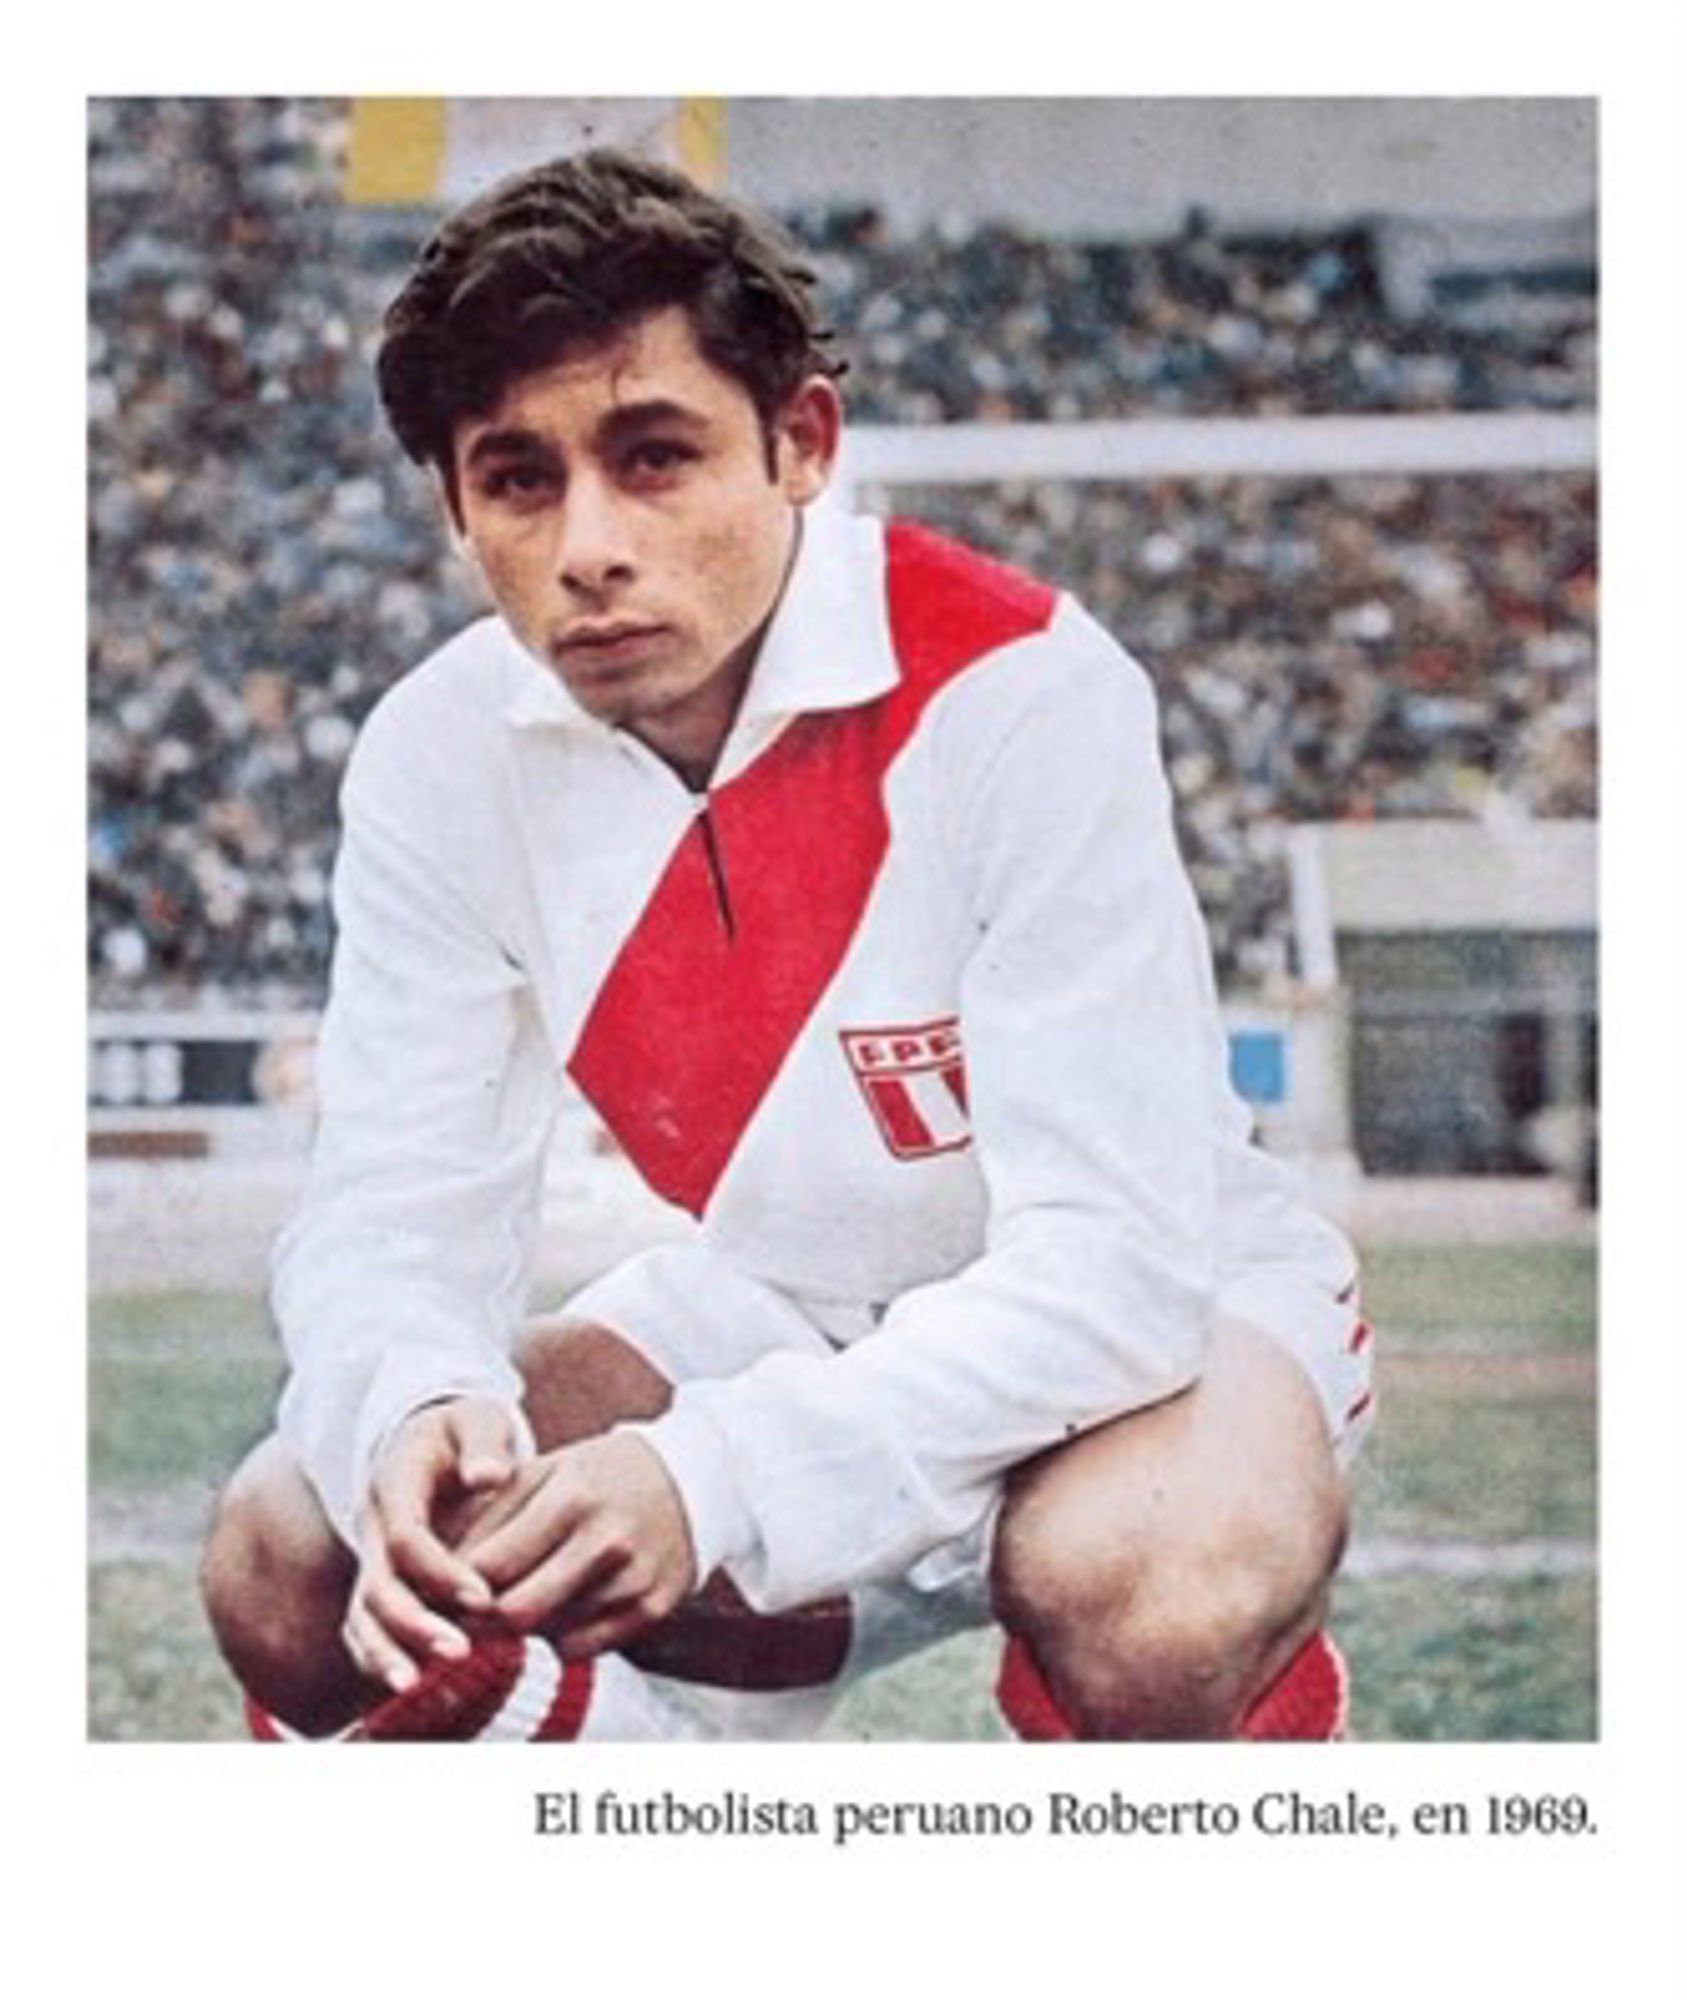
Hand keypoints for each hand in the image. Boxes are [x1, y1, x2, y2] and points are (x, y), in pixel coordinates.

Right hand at [343, 1397, 519, 1693]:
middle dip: (414, 1623)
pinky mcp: (377, 1584)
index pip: (407, 1538)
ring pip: (362, 1616)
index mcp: (393, 1484)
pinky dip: (382, 1659)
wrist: (431, 1439)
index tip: (484, 1597)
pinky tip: (412, 1690)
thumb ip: (485, 1442)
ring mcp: (369, 1559)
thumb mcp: (477, 1418)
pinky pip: (366, 1629)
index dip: (440, 1570)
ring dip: (388, 1652)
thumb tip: (488, 1476)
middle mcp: (371, 1527)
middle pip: (378, 1585)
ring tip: (420, 1685)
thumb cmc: (465, 1430)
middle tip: (460, 1652)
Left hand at [457, 1431, 697, 1657]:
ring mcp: (634, 1578)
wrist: (688, 1479)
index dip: (456, 1587)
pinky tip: (567, 1602)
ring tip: (529, 1591)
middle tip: (471, 1609)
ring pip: (547, 1635)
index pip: (491, 1566)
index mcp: (572, 1497)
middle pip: (516, 1611)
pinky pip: (581, 1649)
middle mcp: (607, 1540)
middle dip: (484, 1617)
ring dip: (526, 1625)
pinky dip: (561, 1636)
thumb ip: (490, 1519)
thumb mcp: (544, 1473)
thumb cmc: (599, 1476)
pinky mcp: (653, 1608)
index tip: (440, 1590)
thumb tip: (437, 1574)